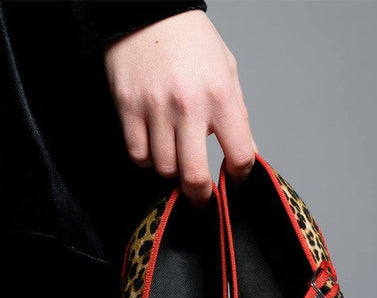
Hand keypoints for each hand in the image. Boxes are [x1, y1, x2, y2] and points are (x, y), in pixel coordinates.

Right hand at [103, 9, 256, 208]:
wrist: (150, 15)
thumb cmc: (191, 42)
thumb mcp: (226, 71)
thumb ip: (237, 115)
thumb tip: (248, 153)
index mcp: (221, 96)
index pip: (239, 155)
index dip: (239, 176)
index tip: (233, 180)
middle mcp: (189, 106)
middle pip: (194, 175)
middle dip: (200, 196)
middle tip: (201, 199)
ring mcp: (155, 109)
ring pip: (162, 168)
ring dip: (170, 170)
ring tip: (175, 158)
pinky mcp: (128, 108)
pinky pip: (137, 154)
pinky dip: (146, 158)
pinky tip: (153, 146)